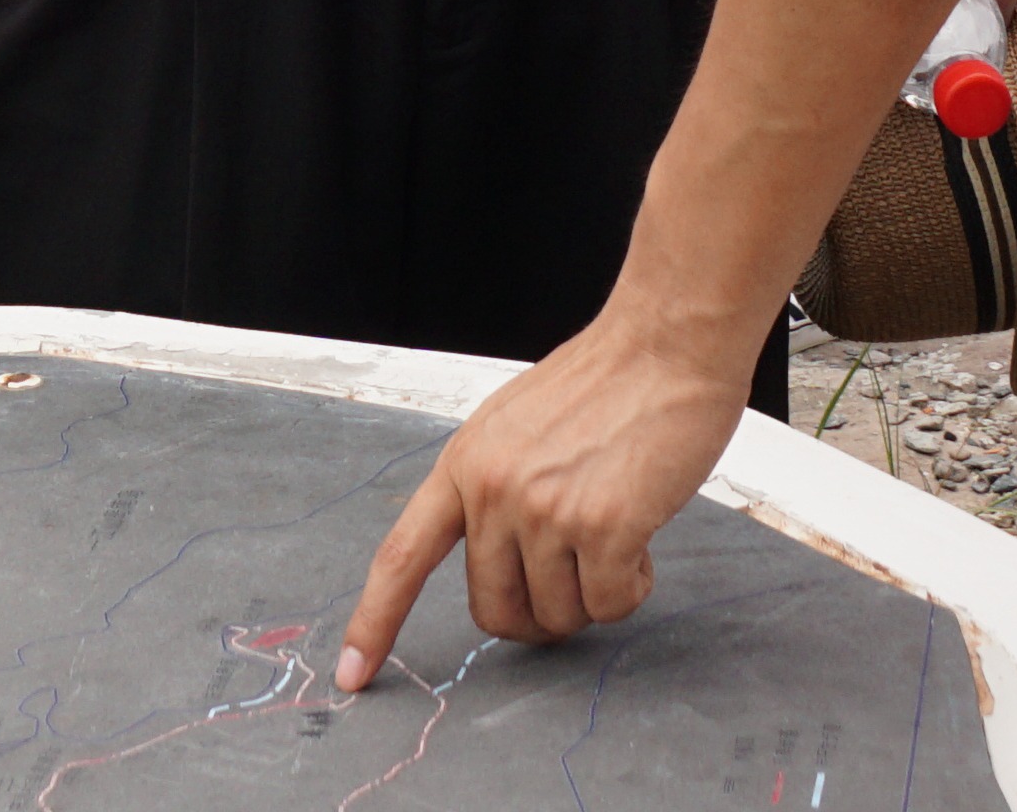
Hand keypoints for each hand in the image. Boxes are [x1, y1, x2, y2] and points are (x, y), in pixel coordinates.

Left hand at [332, 305, 751, 689]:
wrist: (666, 342)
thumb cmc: (604, 383)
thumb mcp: (514, 427)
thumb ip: (494, 489)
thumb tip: (501, 564)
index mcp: (462, 464)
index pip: (401, 556)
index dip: (374, 621)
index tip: (350, 674)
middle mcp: (492, 490)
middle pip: (494, 612)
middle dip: (538, 614)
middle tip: (576, 575)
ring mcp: (545, 509)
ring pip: (559, 616)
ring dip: (594, 593)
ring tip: (616, 529)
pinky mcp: (603, 526)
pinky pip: (611, 605)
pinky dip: (633, 587)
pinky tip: (643, 534)